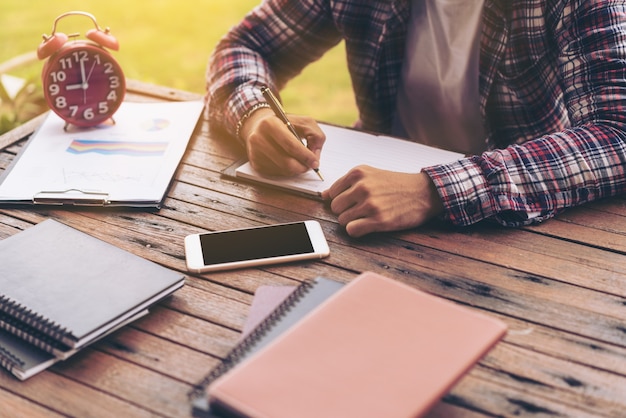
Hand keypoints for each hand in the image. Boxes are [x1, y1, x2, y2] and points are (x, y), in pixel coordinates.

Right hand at [240, 108, 324, 175]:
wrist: (260, 127)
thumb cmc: (285, 124)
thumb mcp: (304, 122)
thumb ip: (316, 135)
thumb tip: (315, 156)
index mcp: (270, 124)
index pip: (290, 145)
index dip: (305, 156)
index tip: (315, 162)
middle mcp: (259, 138)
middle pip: (286, 162)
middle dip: (302, 167)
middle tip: (310, 165)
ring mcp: (255, 153)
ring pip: (283, 170)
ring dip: (296, 169)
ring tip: (300, 161)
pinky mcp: (255, 164)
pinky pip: (277, 174)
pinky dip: (287, 171)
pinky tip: (288, 161)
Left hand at [321, 167, 443, 236]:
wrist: (424, 192)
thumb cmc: (397, 184)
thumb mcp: (371, 175)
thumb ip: (346, 184)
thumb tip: (323, 195)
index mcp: (358, 173)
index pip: (332, 192)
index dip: (341, 200)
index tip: (352, 202)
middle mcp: (362, 186)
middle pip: (335, 207)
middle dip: (345, 212)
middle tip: (361, 211)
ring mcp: (370, 204)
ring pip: (342, 220)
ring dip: (352, 222)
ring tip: (367, 217)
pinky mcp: (378, 220)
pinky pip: (352, 230)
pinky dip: (357, 231)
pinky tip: (368, 225)